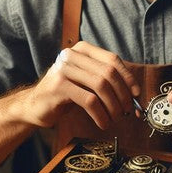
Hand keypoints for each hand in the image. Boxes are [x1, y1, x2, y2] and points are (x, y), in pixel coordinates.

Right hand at [22, 41, 138, 129]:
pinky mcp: (59, 86)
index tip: (136, 95)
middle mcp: (72, 55)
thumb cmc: (65, 94)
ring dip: (113, 105)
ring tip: (115, 118)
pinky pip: (89, 100)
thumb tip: (135, 95)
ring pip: (101, 86)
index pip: (113, 60)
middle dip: (123, 94)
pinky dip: (101, 114)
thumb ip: (106, 82)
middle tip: (128, 111)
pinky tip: (103, 122)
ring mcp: (64, 69)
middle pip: (109, 73)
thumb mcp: (86, 82)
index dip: (128, 78)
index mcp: (82, 50)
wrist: (35, 105)